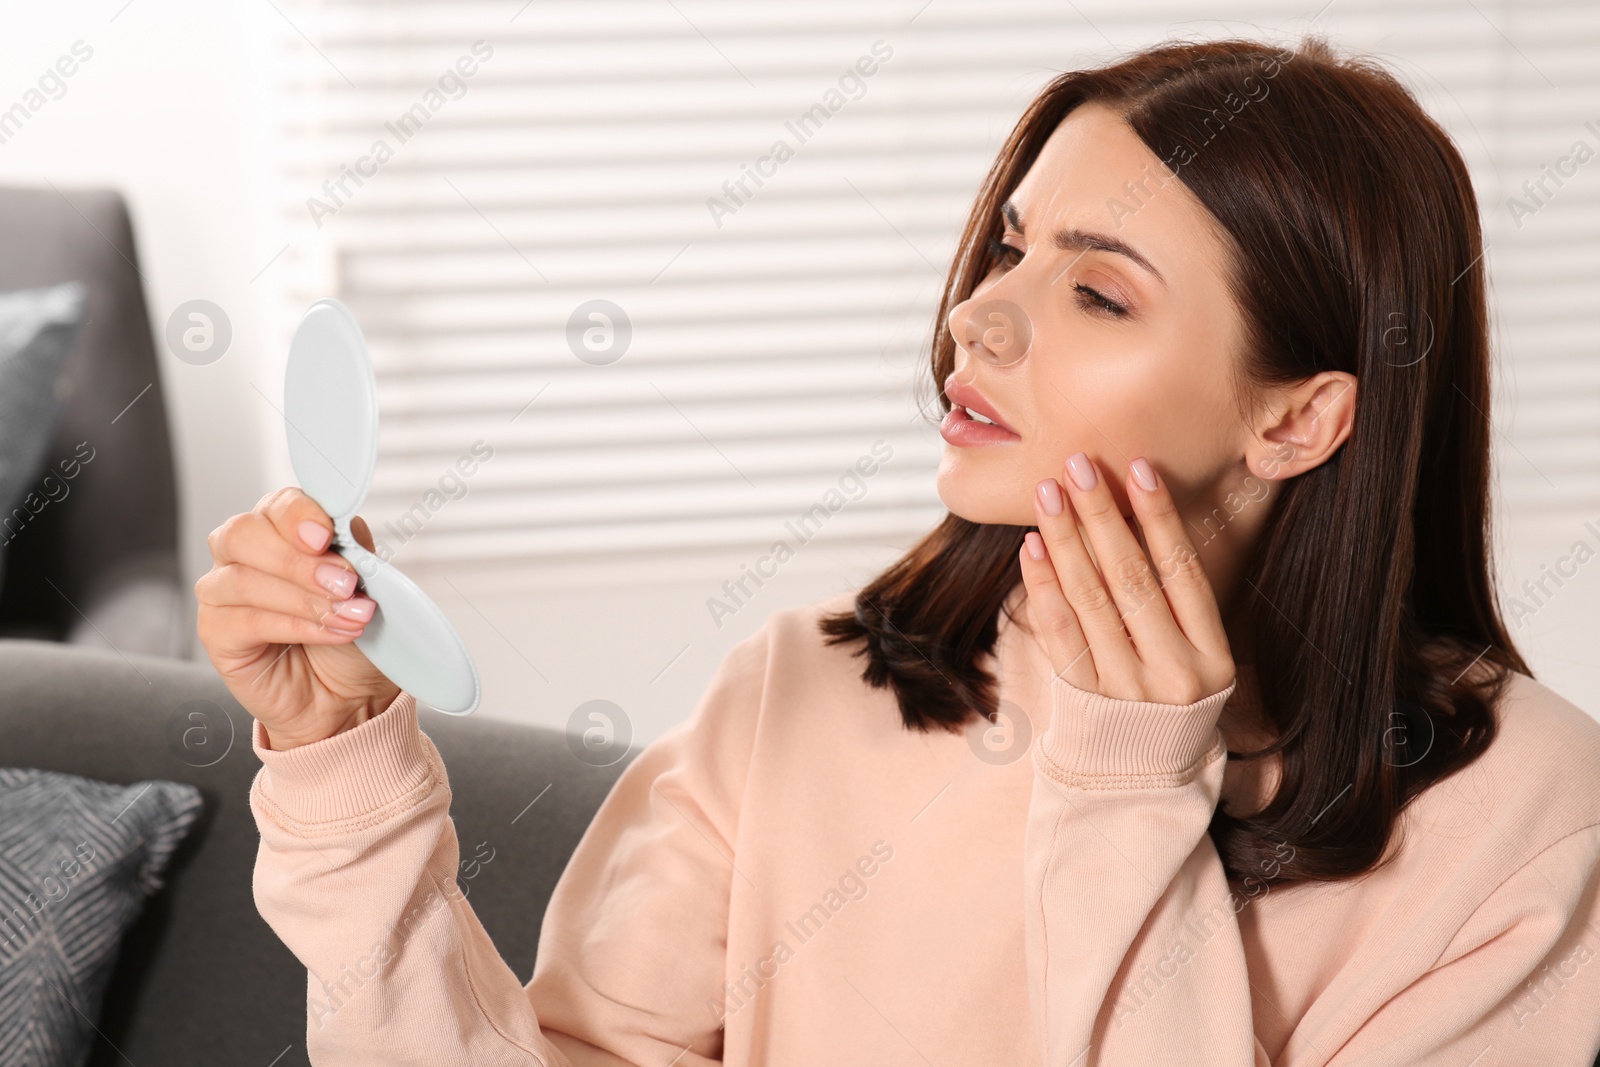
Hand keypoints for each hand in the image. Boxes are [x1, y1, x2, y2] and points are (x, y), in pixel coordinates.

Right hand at [195, 487, 402, 749]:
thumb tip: (346, 524)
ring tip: (350, 616)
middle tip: (346, 583)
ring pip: (243, 578)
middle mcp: (244, 554)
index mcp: (282, 530)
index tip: (328, 534)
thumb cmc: (353, 636)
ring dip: (304, 597)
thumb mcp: (367, 587)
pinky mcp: (216, 633)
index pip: (277, 504)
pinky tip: (331, 633)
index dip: (298, 515)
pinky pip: (245, 620)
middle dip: (299, 560)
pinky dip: (295, 625)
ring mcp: (222, 593)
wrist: (350, 695)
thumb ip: (352, 551)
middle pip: (244, 533)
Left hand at [1019, 452, 1233, 704]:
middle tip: (1077, 466)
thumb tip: (1140, 512)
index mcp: (1212, 656)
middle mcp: (1173, 674)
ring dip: (1066, 541)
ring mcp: (1126, 692)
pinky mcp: (1083, 704)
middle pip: (1131, 580)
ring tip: (1048, 495)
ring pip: (1090, 602)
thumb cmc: (1169, 703)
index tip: (1138, 467)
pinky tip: (1032, 548)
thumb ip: (1175, 602)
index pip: (1182, 572)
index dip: (1161, 517)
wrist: (1142, 782)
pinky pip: (1059, 636)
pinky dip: (1042, 588)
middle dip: (1102, 517)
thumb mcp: (1196, 658)